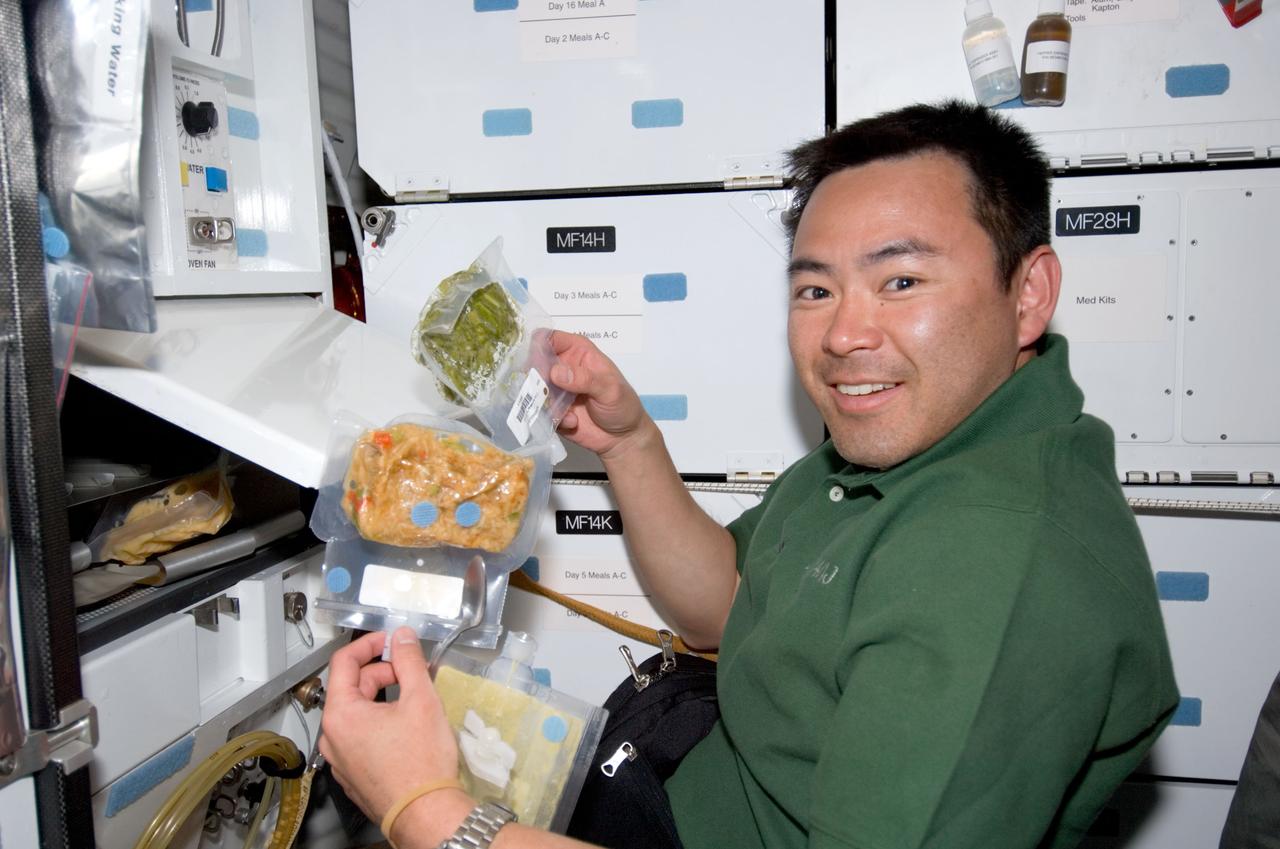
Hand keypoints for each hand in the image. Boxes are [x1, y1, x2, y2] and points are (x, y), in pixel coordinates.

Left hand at [318, 628, 461, 822]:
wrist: (425, 814)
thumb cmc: (421, 761)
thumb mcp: (420, 700)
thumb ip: (409, 661)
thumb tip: (402, 637)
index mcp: (341, 714)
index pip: (343, 662)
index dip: (369, 644)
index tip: (391, 641)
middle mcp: (332, 737)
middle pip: (351, 688)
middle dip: (382, 673)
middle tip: (412, 673)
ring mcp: (340, 759)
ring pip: (356, 714)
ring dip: (381, 699)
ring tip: (412, 702)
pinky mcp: (352, 775)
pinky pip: (359, 738)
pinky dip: (378, 724)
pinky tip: (404, 730)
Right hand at [548, 330, 655, 460]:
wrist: (623, 437)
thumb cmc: (623, 405)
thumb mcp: (610, 389)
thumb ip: (585, 379)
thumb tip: (555, 372)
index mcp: (578, 352)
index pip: (550, 338)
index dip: (539, 347)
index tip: (538, 364)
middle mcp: (563, 368)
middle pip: (535, 364)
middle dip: (536, 379)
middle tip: (548, 393)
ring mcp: (556, 390)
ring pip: (533, 390)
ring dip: (545, 402)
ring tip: (564, 413)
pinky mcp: (551, 411)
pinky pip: (540, 412)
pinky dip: (553, 418)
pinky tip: (572, 423)